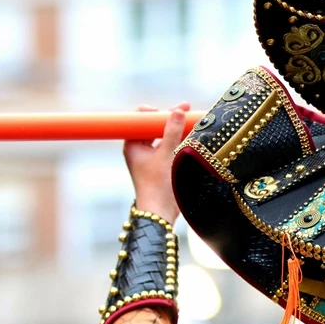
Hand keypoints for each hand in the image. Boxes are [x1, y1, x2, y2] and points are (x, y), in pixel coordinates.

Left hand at [123, 102, 189, 223]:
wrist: (161, 213)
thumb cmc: (158, 185)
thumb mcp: (166, 154)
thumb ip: (172, 131)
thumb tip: (177, 111)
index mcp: (132, 145)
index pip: (140, 118)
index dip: (155, 111)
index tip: (172, 111)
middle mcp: (139, 150)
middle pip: (153, 125)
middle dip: (170, 118)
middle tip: (187, 110)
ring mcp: (150, 158)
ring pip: (162, 136)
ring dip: (176, 129)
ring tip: (192, 123)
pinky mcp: (161, 166)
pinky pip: (169, 147)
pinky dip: (179, 141)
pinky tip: (192, 138)